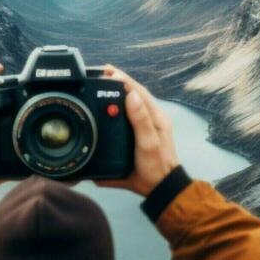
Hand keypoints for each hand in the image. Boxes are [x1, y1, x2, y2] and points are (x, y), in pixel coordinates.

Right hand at [94, 66, 179, 196]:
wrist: (160, 189)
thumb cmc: (156, 167)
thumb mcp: (148, 143)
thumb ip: (140, 121)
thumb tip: (131, 96)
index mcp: (156, 117)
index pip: (138, 91)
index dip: (123, 79)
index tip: (108, 71)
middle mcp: (151, 119)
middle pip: (133, 95)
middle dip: (117, 82)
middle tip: (100, 74)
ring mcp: (145, 128)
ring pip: (129, 105)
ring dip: (116, 94)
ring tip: (101, 85)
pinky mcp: (138, 137)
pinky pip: (126, 118)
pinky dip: (116, 110)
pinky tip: (106, 109)